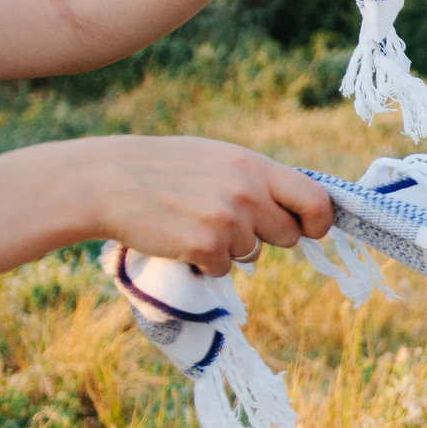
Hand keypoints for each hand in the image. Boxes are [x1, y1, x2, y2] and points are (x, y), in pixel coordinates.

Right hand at [55, 135, 334, 274]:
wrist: (107, 181)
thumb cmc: (163, 168)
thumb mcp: (217, 158)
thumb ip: (256, 179)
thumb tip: (297, 206)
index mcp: (254, 166)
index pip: (315, 199)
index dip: (319, 221)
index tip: (311, 230)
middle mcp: (248, 192)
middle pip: (288, 235)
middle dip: (267, 237)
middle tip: (231, 225)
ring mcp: (228, 220)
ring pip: (253, 253)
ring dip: (229, 247)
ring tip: (194, 221)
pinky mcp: (207, 247)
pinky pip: (224, 268)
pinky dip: (206, 261)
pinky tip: (180, 237)